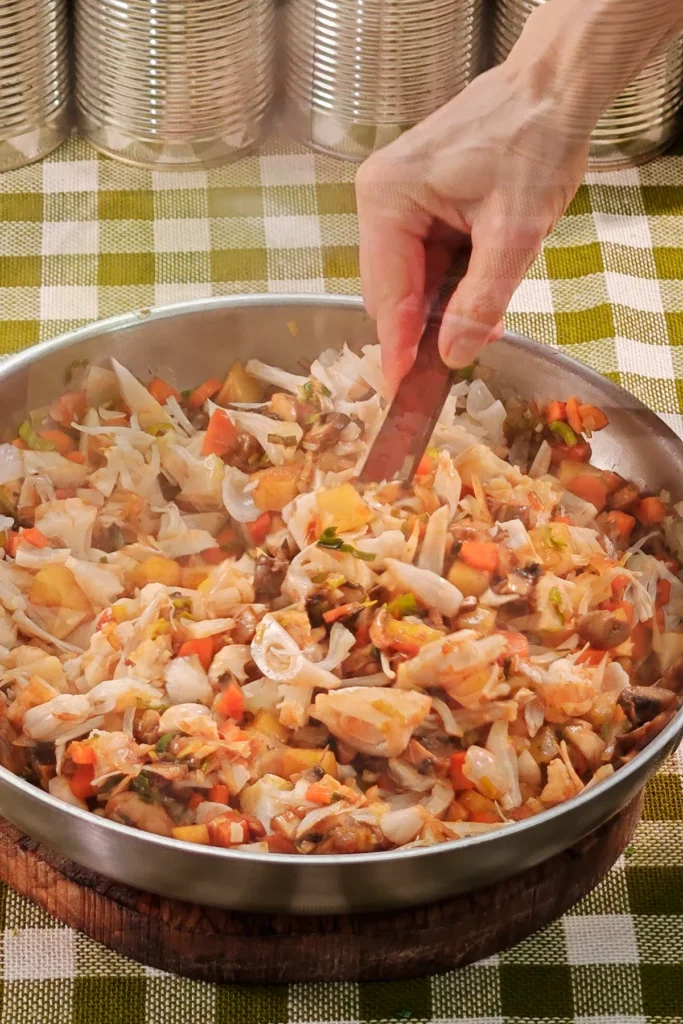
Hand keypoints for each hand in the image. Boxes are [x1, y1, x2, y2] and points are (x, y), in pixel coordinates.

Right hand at [355, 60, 589, 389]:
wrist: (552, 91)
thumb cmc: (534, 142)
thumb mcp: (515, 233)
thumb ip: (480, 301)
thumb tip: (451, 354)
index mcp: (387, 198)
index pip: (386, 292)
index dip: (397, 345)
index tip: (401, 388)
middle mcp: (379, 197)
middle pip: (390, 290)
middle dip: (424, 327)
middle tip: (461, 358)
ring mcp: (394, 198)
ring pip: (408, 279)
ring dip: (442, 306)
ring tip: (486, 322)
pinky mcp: (415, 202)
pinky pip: (423, 260)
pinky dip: (450, 283)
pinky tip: (481, 291)